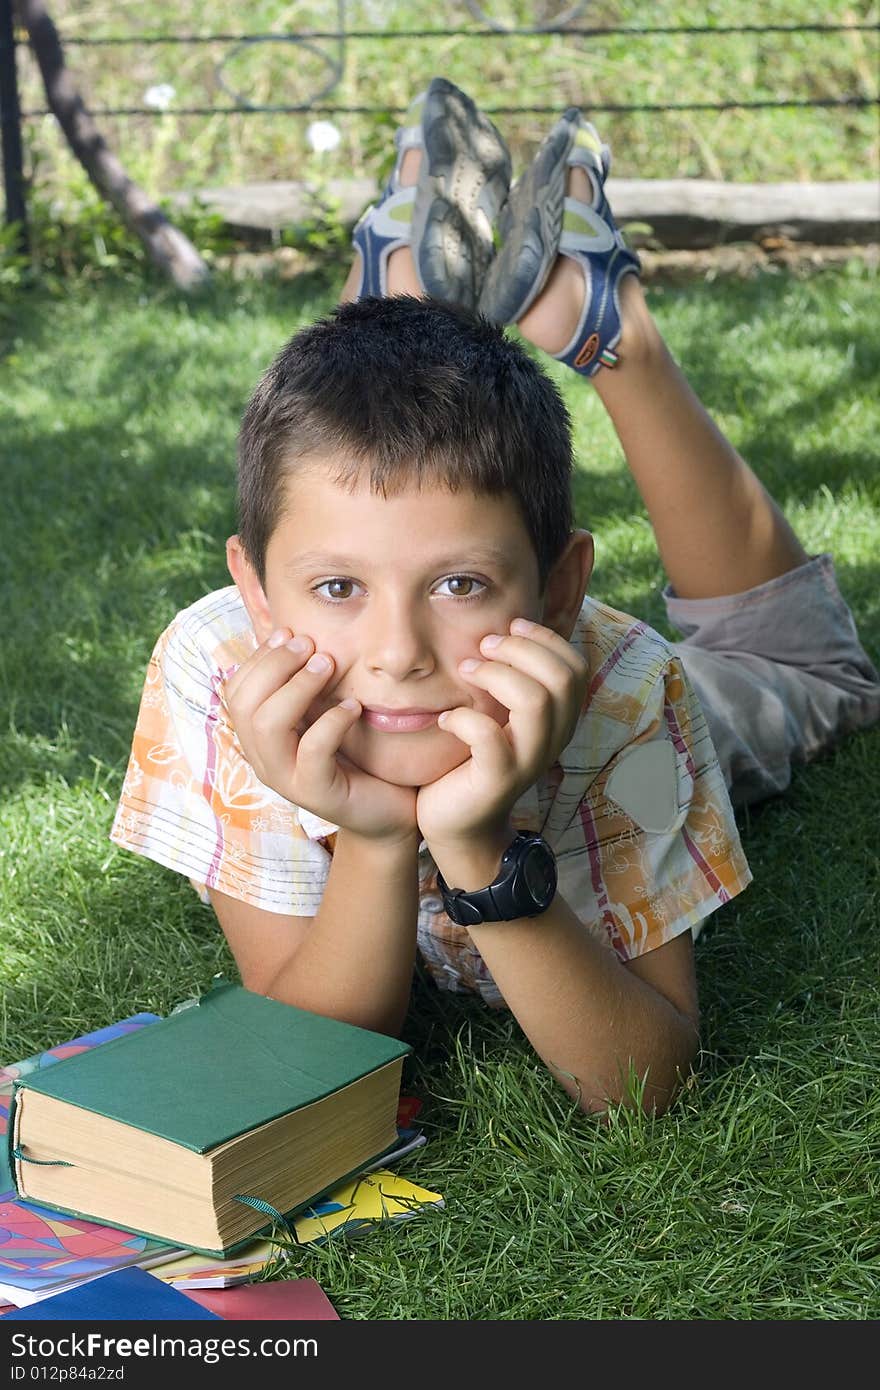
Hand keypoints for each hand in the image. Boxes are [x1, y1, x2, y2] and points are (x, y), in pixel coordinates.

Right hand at [223, 629, 417, 843]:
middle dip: (275, 665)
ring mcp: (287, 779)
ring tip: (328, 666)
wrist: (388, 811)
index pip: (236, 691)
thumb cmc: (357, 756)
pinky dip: (331, 722)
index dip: (259, 657)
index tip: (290, 632)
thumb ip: (306, 683)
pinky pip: (312, 752)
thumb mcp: (324, 713)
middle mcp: (264, 759)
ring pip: (268, 727)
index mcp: (260, 737)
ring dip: (297, 687)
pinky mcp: (317, 795)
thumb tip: (292, 631)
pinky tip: (354, 707)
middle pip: (244, 705)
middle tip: (311, 645)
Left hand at [416, 618, 587, 852]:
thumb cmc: (473, 759)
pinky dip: (464, 718)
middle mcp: (553, 739)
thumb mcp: (500, 716)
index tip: (511, 625)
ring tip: (464, 672)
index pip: (576, 666)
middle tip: (483, 647)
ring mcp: (528, 761)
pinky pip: (488, 737)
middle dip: (520, 650)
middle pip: (562, 678)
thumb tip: (505, 629)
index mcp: (559, 720)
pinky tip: (446, 719)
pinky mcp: (498, 780)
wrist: (459, 824)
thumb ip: (512, 682)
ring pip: (535, 702)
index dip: (546, 639)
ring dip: (495, 675)